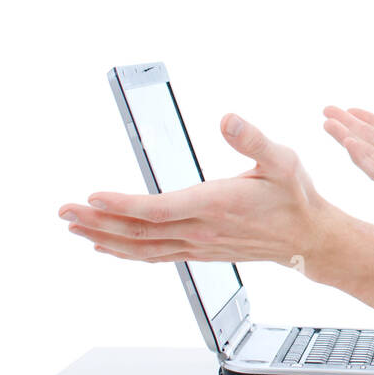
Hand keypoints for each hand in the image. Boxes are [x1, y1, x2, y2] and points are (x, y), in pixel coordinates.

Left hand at [59, 113, 342, 271]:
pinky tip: (108, 247)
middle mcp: (201, 230)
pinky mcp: (199, 252)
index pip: (158, 209)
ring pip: (141, 247)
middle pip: (138, 231)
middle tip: (64, 212)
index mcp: (215, 205)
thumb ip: (253, 139)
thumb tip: (227, 118)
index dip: (122, 205)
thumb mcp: (283, 160)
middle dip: (97, 221)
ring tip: (75, 228)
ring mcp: (197, 244)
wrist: (309, 237)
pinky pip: (154, 255)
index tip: (92, 197)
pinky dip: (126, 252)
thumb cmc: (295, 197)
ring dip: (104, 237)